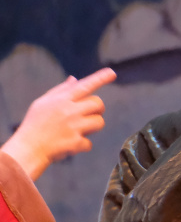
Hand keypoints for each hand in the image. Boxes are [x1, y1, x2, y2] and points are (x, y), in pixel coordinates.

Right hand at [1, 68, 115, 179]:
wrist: (28, 148)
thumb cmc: (35, 124)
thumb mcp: (43, 103)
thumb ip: (61, 91)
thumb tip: (75, 79)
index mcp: (61, 99)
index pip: (84, 86)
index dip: (99, 78)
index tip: (112, 72)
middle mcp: (69, 111)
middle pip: (98, 104)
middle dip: (97, 109)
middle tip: (86, 115)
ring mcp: (74, 126)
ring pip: (99, 122)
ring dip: (92, 126)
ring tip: (78, 130)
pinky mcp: (76, 142)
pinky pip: (89, 143)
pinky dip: (82, 145)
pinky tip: (70, 144)